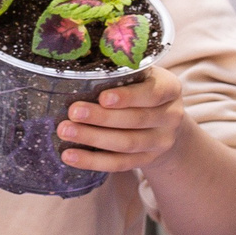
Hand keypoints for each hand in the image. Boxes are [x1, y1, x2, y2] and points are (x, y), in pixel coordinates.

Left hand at [56, 67, 189, 169]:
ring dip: (93, 138)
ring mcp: (161, 141)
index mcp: (169, 88)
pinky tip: (69, 156)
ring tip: (65, 132)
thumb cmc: (140, 88)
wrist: (164, 122)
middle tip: (72, 112)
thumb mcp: (139, 74)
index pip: (152, 93)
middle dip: (101, 117)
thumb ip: (118, 71)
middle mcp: (170, 116)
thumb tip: (76, 70)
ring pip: (127, 143)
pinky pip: (120, 163)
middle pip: (136, 120)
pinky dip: (93, 161)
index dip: (128, 97)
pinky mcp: (148, 160)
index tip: (102, 97)